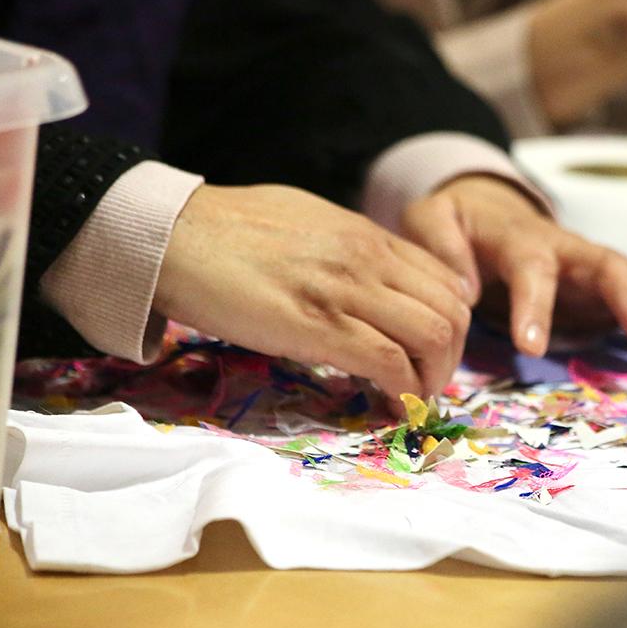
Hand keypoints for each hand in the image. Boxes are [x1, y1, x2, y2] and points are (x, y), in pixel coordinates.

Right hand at [154, 184, 470, 404]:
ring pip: (433, 337)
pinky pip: (389, 362)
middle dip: (450, 360)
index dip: (452, 328)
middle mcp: (369, 258)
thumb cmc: (228, 230)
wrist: (173, 233)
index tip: (431, 356)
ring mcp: (347, 290)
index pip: (447, 282)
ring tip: (407, 398)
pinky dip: (399, 390)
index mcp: (368, 236)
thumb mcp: (309, 224)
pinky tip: (384, 403)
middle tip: (425, 386)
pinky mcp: (317, 325)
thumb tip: (369, 279)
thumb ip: (350, 251)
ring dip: (430, 380)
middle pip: (453, 313)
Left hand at [401, 176, 626, 355]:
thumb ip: (438, 246)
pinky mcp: (603, 291)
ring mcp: (591, 269)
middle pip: (605, 267)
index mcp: (522, 240)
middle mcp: (568, 250)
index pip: (532, 271)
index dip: (534, 306)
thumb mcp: (430, 221)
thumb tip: (461, 287)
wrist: (484, 209)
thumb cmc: (456, 224)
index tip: (531, 347)